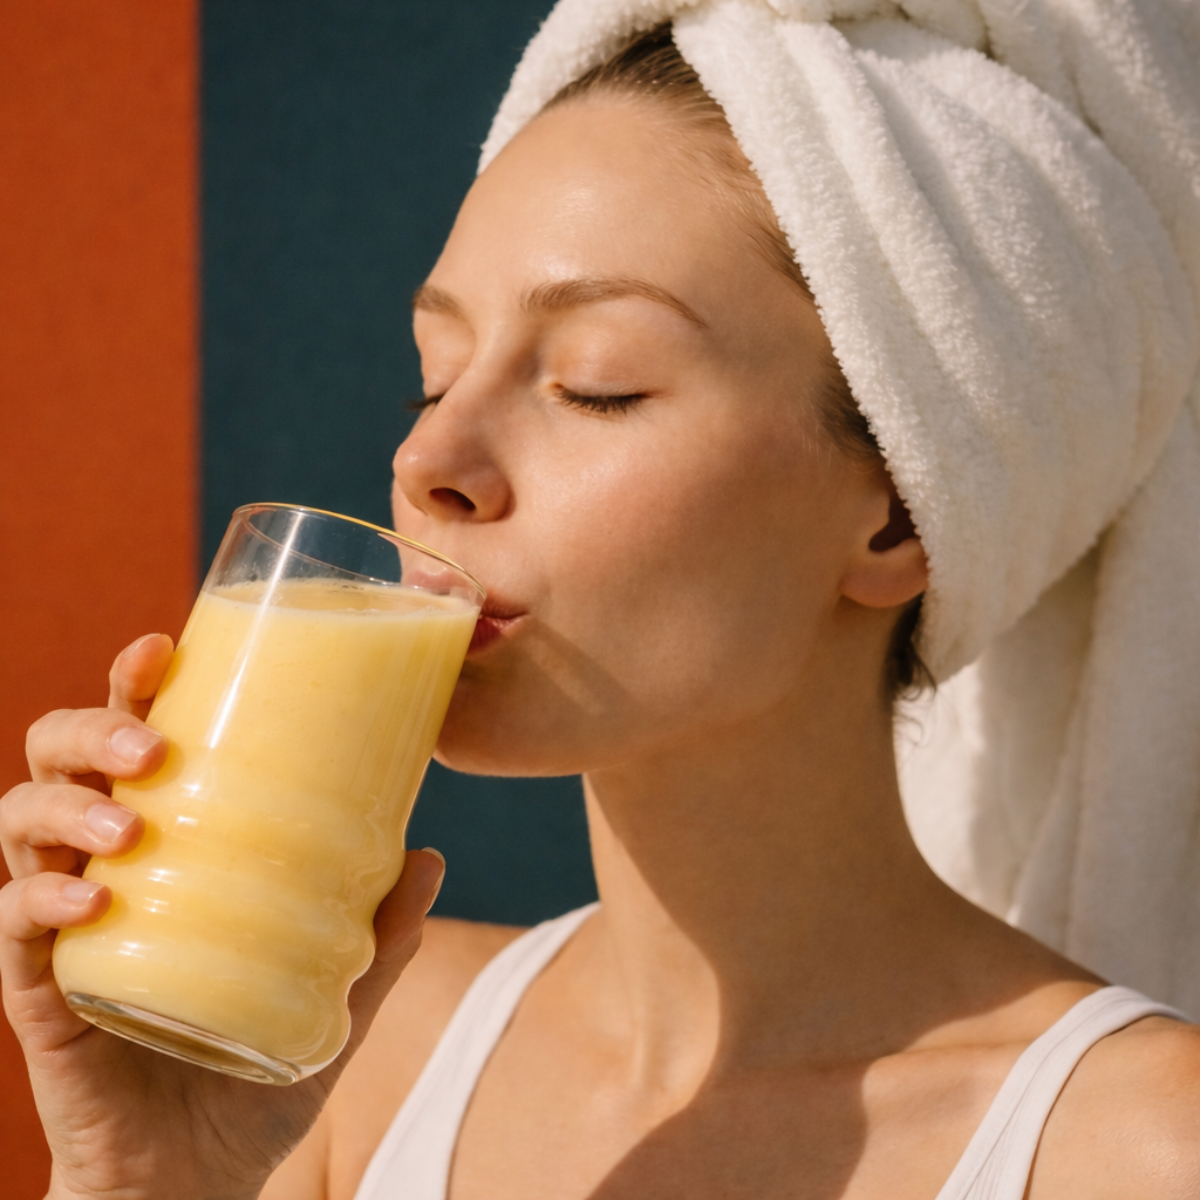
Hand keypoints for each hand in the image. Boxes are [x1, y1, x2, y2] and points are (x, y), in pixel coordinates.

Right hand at [0, 634, 444, 1199]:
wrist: (202, 1177)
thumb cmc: (258, 1064)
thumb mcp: (339, 990)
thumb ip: (382, 930)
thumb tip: (433, 853)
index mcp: (166, 844)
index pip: (131, 742)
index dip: (132, 684)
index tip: (163, 645)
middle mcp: (104, 869)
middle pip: (56, 761)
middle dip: (88, 729)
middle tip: (146, 741)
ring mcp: (63, 928)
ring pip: (19, 826)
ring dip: (64, 808)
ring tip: (127, 820)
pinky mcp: (40, 992)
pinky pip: (13, 930)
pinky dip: (40, 904)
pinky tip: (84, 902)